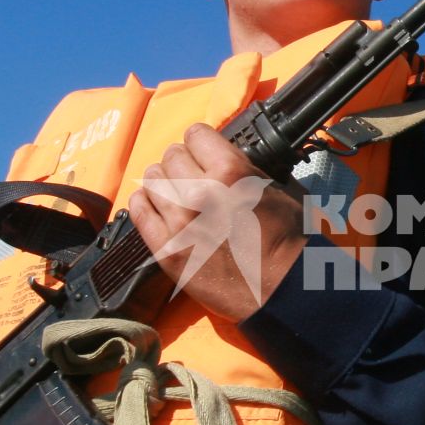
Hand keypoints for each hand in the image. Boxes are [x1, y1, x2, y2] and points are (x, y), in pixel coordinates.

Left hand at [127, 123, 307, 321]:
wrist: (280, 289)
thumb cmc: (286, 241)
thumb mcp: (275, 190)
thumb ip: (243, 168)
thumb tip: (223, 158)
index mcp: (230, 172)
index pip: (196, 134)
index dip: (202, 144)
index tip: (205, 154)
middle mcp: (199, 192)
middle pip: (171, 155)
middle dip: (184, 163)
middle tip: (193, 178)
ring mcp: (178, 222)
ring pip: (152, 179)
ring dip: (165, 183)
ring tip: (177, 195)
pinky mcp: (166, 249)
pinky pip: (138, 209)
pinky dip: (147, 203)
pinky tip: (160, 207)